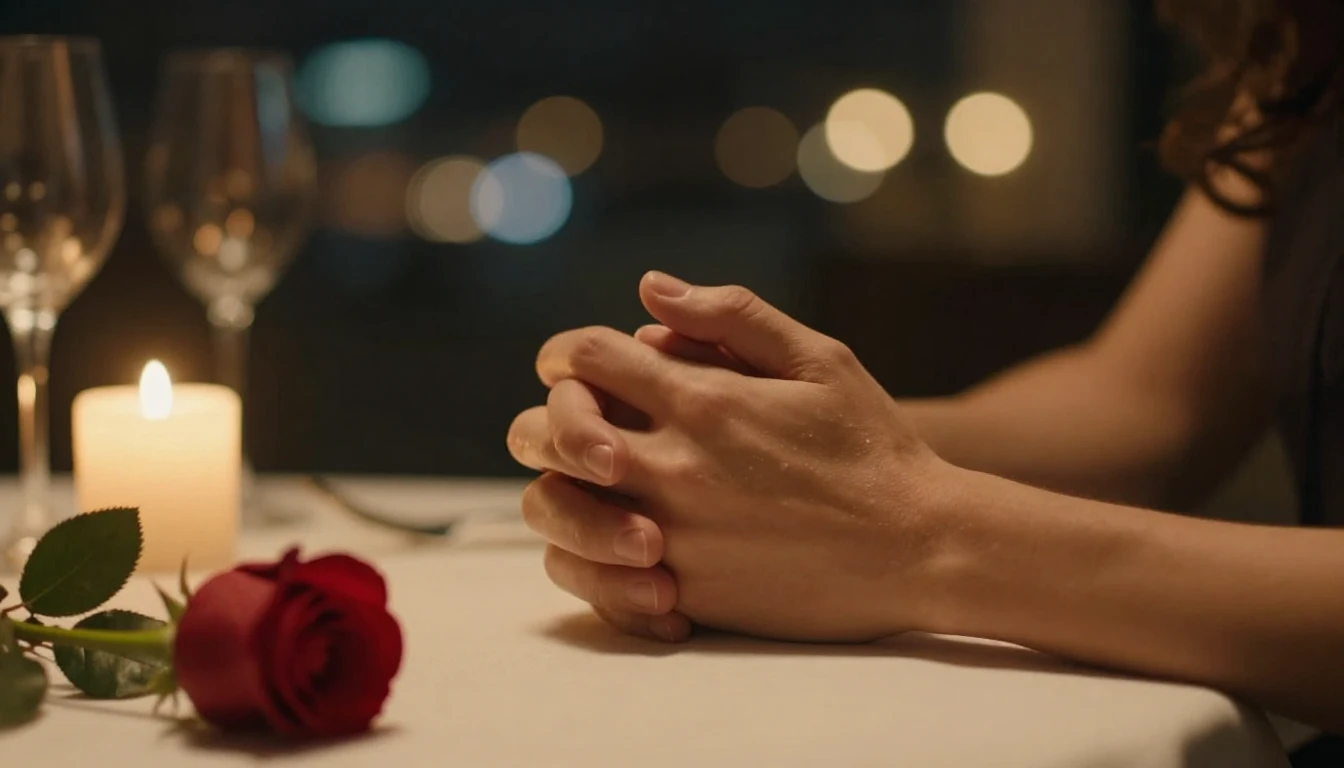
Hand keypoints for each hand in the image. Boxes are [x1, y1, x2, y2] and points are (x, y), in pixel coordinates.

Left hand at [509, 272, 953, 641]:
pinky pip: (587, 576)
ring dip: (557, 487)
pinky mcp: (681, 594)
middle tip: (575, 424)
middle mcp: (672, 468)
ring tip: (593, 483)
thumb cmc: (870, 447)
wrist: (918, 549)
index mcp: (702, 402)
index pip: (582, 358)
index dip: (565, 352)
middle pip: (544, 432)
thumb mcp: (818, 359)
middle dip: (548, 418)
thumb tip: (649, 289)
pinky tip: (617, 542)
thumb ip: (729, 317)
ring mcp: (671, 537)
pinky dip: (584, 556)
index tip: (575, 364)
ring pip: (552, 509)